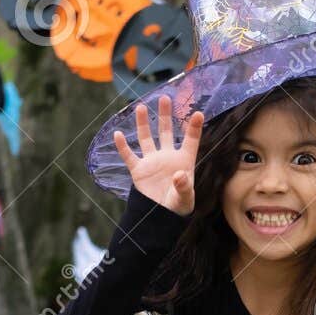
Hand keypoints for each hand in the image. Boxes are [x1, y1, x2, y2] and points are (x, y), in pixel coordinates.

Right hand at [113, 94, 203, 214]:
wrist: (161, 216)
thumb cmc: (178, 206)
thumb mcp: (185, 198)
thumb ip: (183, 186)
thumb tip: (179, 175)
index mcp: (183, 161)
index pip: (190, 141)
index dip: (194, 128)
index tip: (198, 113)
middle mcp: (167, 157)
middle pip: (166, 131)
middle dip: (165, 115)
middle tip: (165, 98)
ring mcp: (151, 162)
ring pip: (146, 138)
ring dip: (144, 123)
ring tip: (141, 107)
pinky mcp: (138, 170)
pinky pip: (129, 156)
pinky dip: (123, 146)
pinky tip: (118, 134)